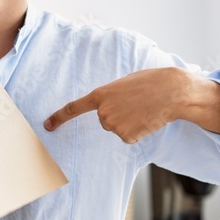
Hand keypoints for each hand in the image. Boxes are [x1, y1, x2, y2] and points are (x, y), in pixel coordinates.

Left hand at [43, 67, 219, 141]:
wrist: (172, 91)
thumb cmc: (150, 82)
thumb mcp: (124, 83)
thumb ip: (110, 95)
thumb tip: (107, 108)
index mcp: (100, 95)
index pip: (74, 108)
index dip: (59, 117)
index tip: (47, 125)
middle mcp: (103, 112)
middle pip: (104, 120)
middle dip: (118, 113)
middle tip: (135, 102)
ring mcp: (114, 126)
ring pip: (116, 128)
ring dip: (129, 122)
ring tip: (143, 109)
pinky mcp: (127, 137)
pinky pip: (128, 136)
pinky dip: (137, 130)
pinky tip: (146, 119)